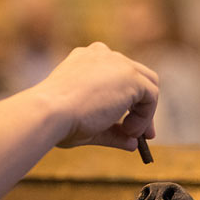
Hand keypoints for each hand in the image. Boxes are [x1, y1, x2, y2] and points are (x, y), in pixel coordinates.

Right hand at [33, 42, 158, 149]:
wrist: (49, 112)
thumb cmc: (59, 121)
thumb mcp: (90, 127)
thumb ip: (113, 132)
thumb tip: (132, 144)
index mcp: (86, 60)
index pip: (116, 75)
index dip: (126, 101)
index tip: (128, 125)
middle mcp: (102, 54)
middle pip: (137, 77)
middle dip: (142, 106)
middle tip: (141, 134)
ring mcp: (117, 62)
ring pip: (148, 85)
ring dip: (145, 113)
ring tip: (131, 134)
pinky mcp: (131, 76)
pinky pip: (151, 97)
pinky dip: (146, 117)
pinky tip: (129, 130)